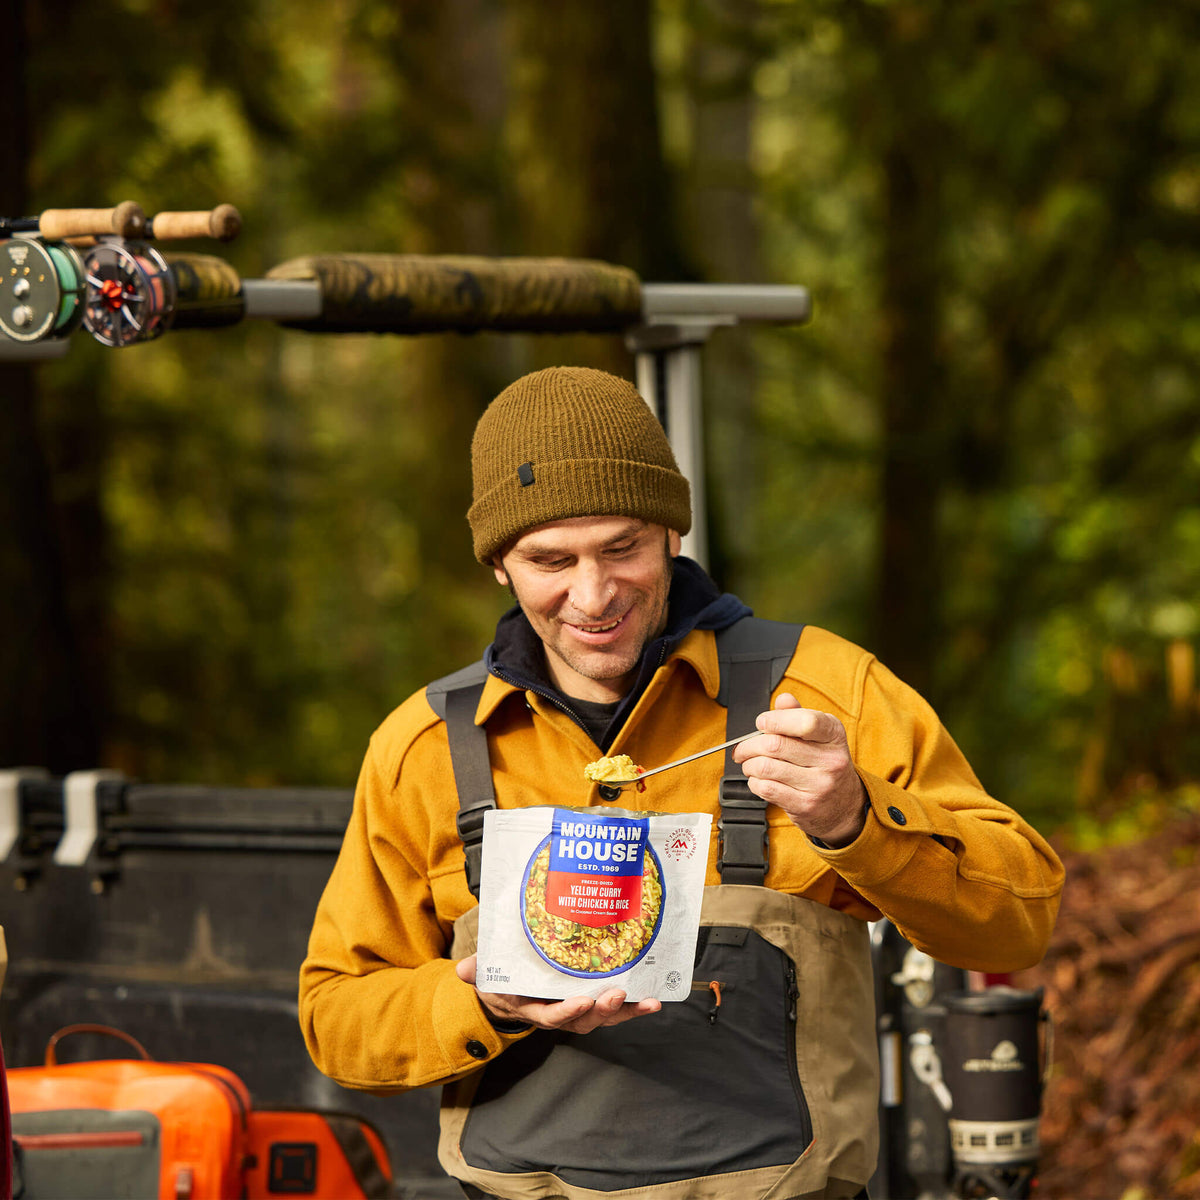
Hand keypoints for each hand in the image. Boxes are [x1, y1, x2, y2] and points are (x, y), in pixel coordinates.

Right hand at [455, 955, 661, 1032]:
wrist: (512, 987)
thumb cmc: (501, 978)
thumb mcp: (487, 973)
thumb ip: (477, 969)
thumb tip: (464, 969)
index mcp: (534, 1008)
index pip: (550, 1016)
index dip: (566, 1011)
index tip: (581, 1000)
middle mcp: (559, 1013)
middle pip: (584, 1020)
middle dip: (603, 1011)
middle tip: (617, 995)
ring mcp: (578, 1009)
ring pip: (604, 1016)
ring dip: (626, 1011)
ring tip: (647, 1002)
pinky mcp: (593, 1000)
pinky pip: (615, 1007)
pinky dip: (634, 1006)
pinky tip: (653, 999)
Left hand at [732, 692, 867, 846]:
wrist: (844, 804)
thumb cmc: (824, 764)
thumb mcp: (819, 735)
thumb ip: (798, 715)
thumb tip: (783, 699)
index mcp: (834, 735)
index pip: (805, 722)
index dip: (776, 720)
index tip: (761, 723)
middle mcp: (831, 760)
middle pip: (776, 745)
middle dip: (749, 745)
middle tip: (743, 748)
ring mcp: (820, 785)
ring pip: (766, 768)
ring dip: (749, 765)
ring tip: (750, 764)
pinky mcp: (806, 805)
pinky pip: (767, 789)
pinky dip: (754, 782)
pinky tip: (758, 780)